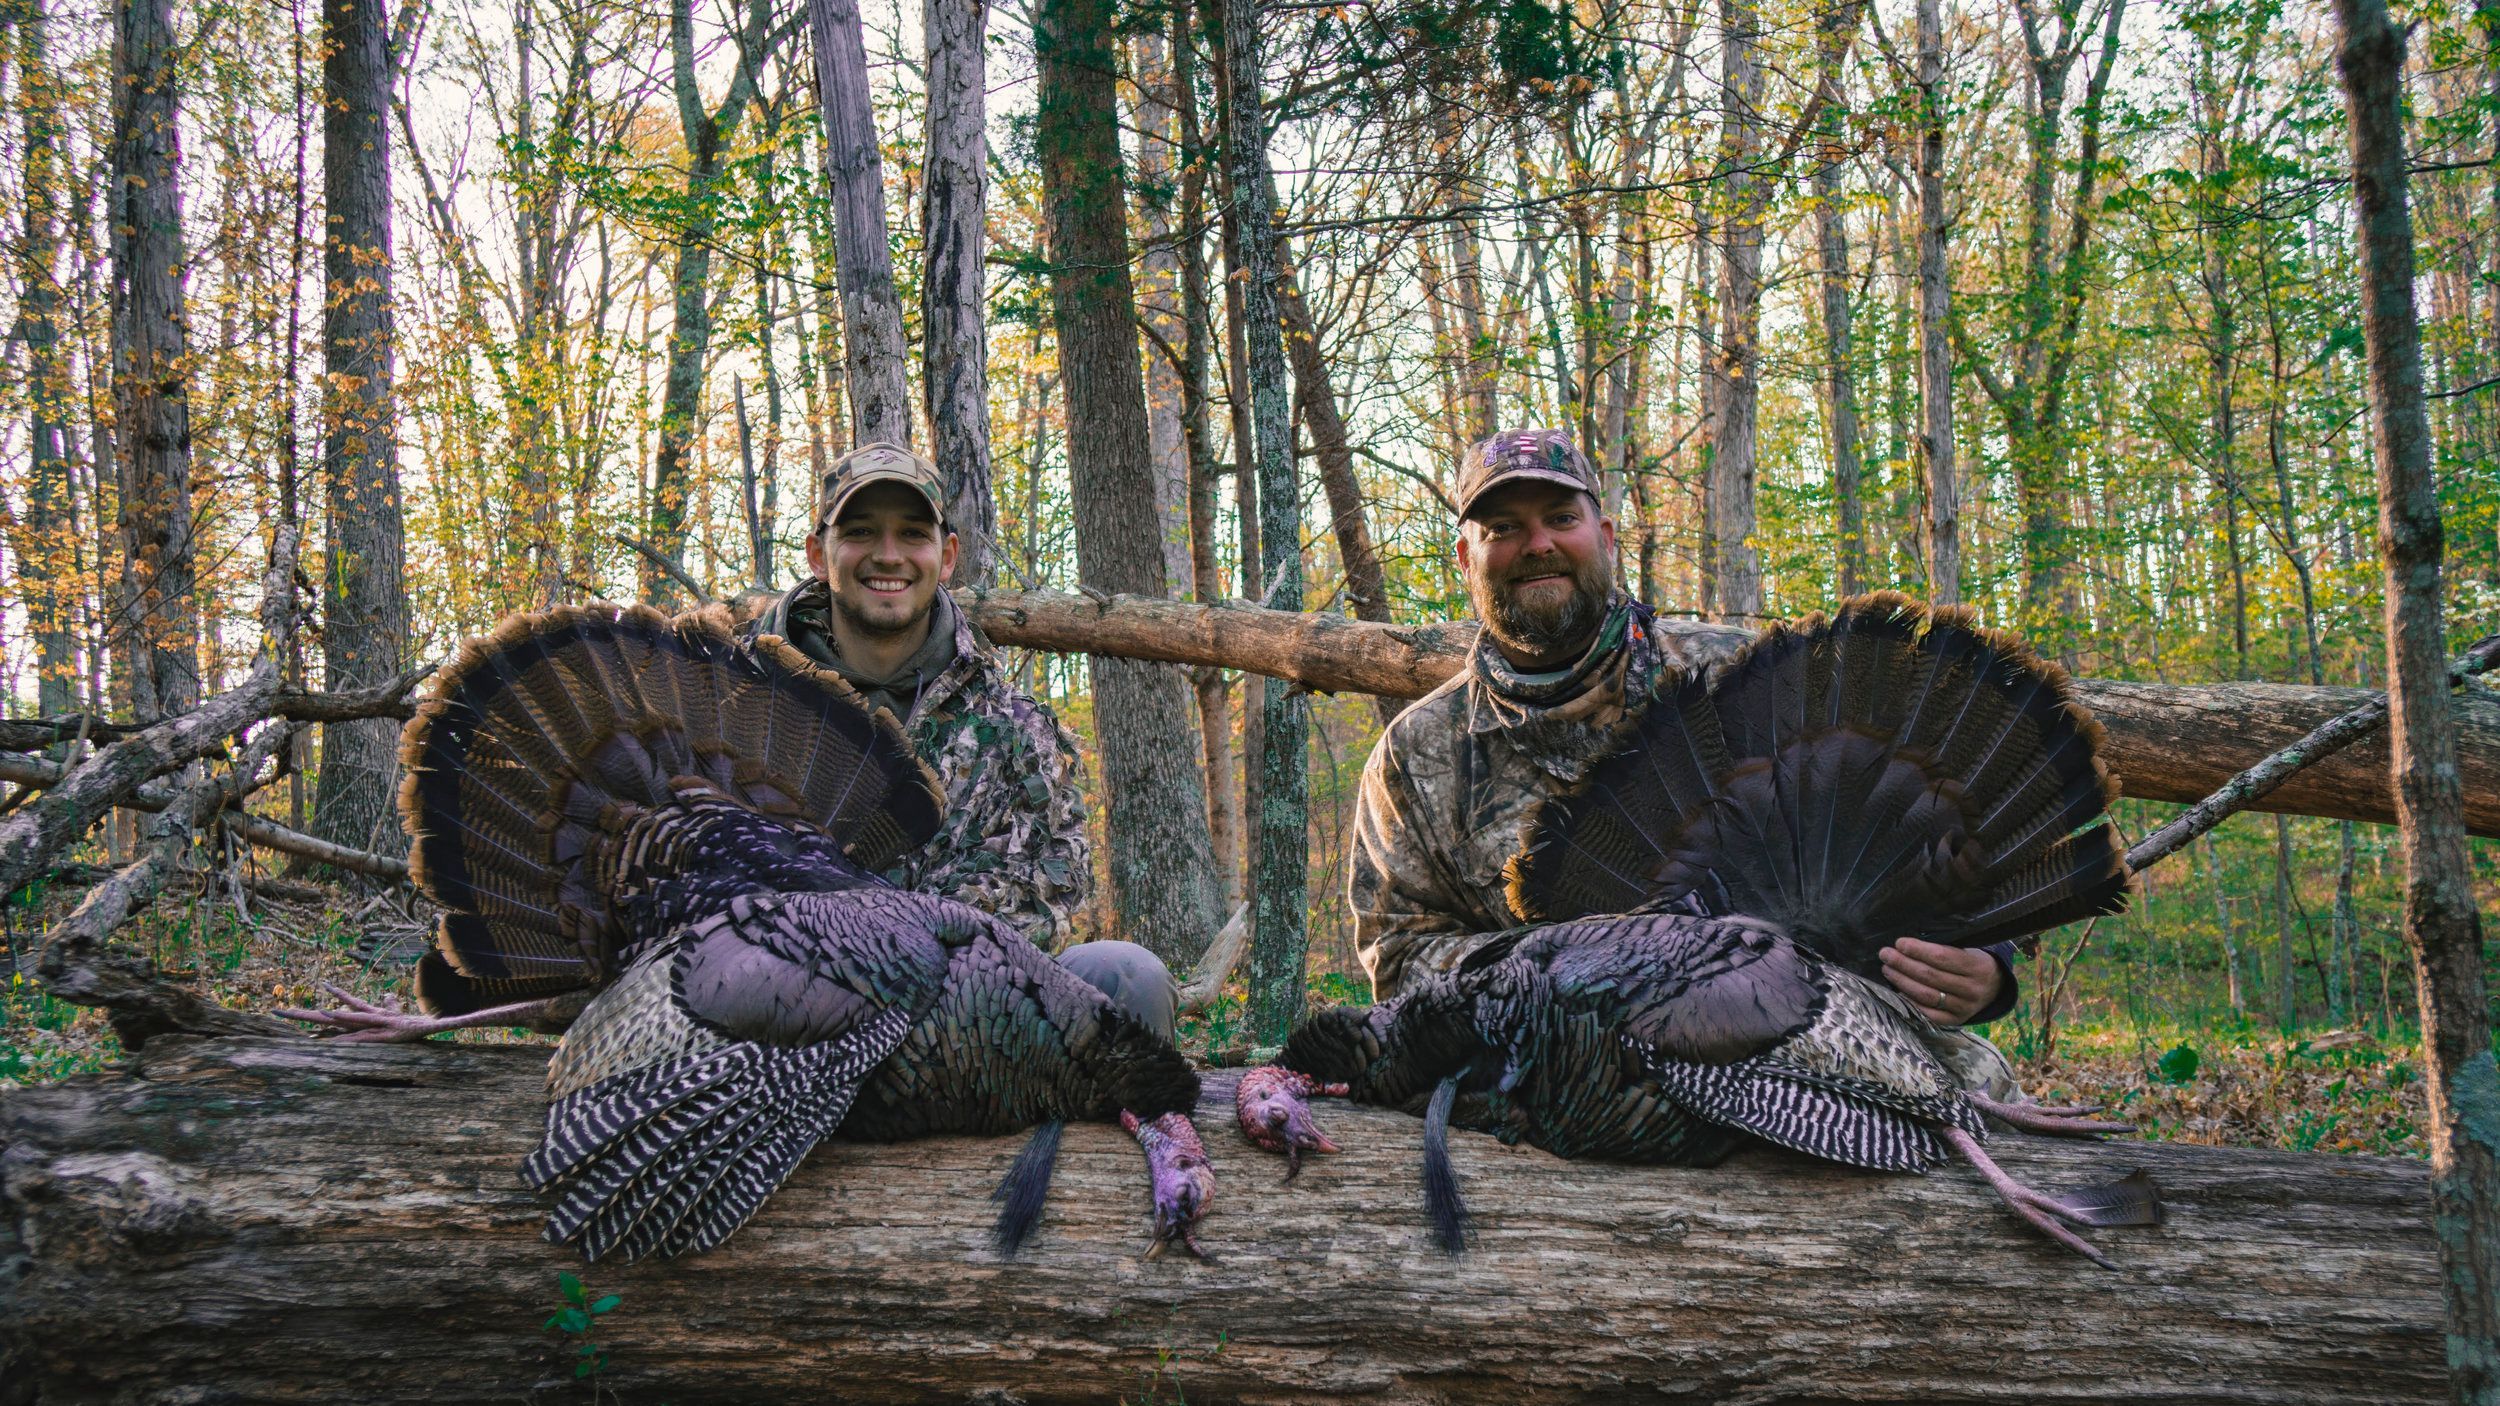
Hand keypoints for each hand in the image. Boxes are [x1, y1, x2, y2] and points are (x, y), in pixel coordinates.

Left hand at [1878, 938, 2003, 1025]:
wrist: (1994, 988)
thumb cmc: (1972, 963)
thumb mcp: (1968, 951)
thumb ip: (1944, 949)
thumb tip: (1906, 945)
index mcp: (1976, 967)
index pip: (1942, 957)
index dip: (1918, 950)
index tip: (1899, 943)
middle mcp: (1971, 989)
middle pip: (1930, 976)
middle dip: (1903, 964)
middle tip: (1886, 954)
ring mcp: (1964, 1008)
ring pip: (1926, 995)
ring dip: (1902, 981)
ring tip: (1887, 970)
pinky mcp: (1955, 1021)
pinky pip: (1928, 1014)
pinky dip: (1910, 1002)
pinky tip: (1897, 992)